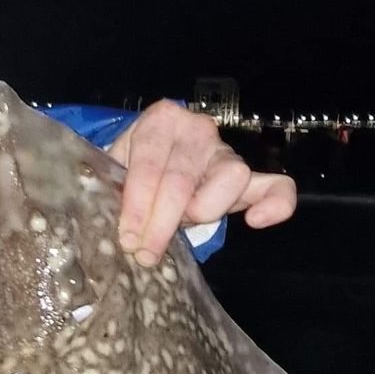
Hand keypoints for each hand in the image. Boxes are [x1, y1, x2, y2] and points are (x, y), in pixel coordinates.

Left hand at [108, 101, 297, 265]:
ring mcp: (226, 152)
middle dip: (161, 222)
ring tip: (182, 226)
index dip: (138, 205)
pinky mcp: (250, 177)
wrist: (150, 165)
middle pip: (183, 179)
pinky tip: (257, 221)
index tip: (128, 237)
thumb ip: (108, 186)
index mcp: (161, 120)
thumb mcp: (112, 170)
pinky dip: (276, 203)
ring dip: (204, 210)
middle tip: (145, 253)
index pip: (151, 164)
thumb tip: (97, 219)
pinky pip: (278, 186)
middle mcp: (197, 129)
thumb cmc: (128, 171)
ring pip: (230, 179)